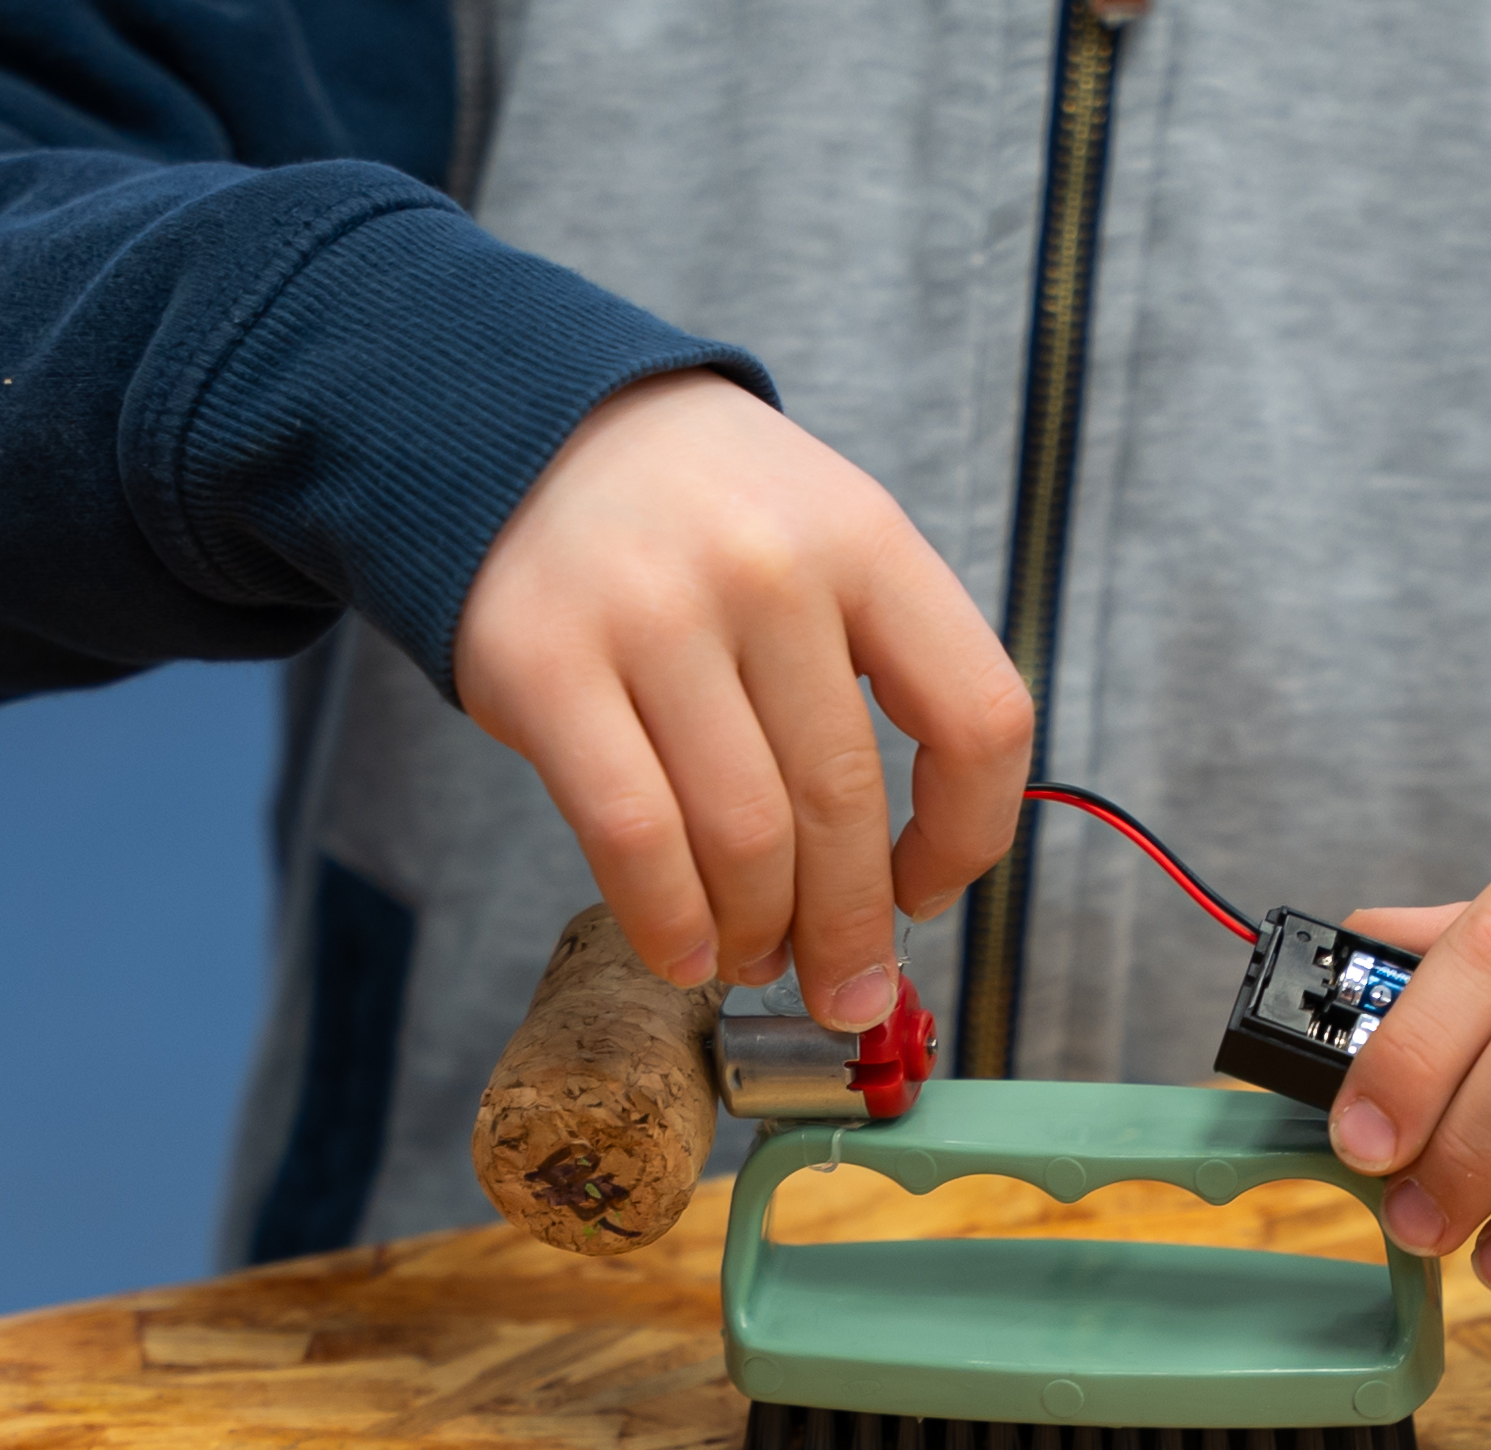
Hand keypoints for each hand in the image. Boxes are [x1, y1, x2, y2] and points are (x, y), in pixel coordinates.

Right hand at [456, 370, 1035, 1029]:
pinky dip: (670, 923)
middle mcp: (769, 569)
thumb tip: (904, 882)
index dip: (966, 838)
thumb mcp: (819, 535)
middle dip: (850, 932)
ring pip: (743, 839)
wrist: (514, 421)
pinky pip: (635, 838)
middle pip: (844, 805)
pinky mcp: (546, 664)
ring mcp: (653, 614)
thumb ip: (877, 671)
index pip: (976, 719)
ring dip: (758, 934)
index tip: (926, 891)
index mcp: (865, 538)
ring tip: (754, 957)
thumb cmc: (694, 517)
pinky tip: (684, 950)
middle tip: (840, 989)